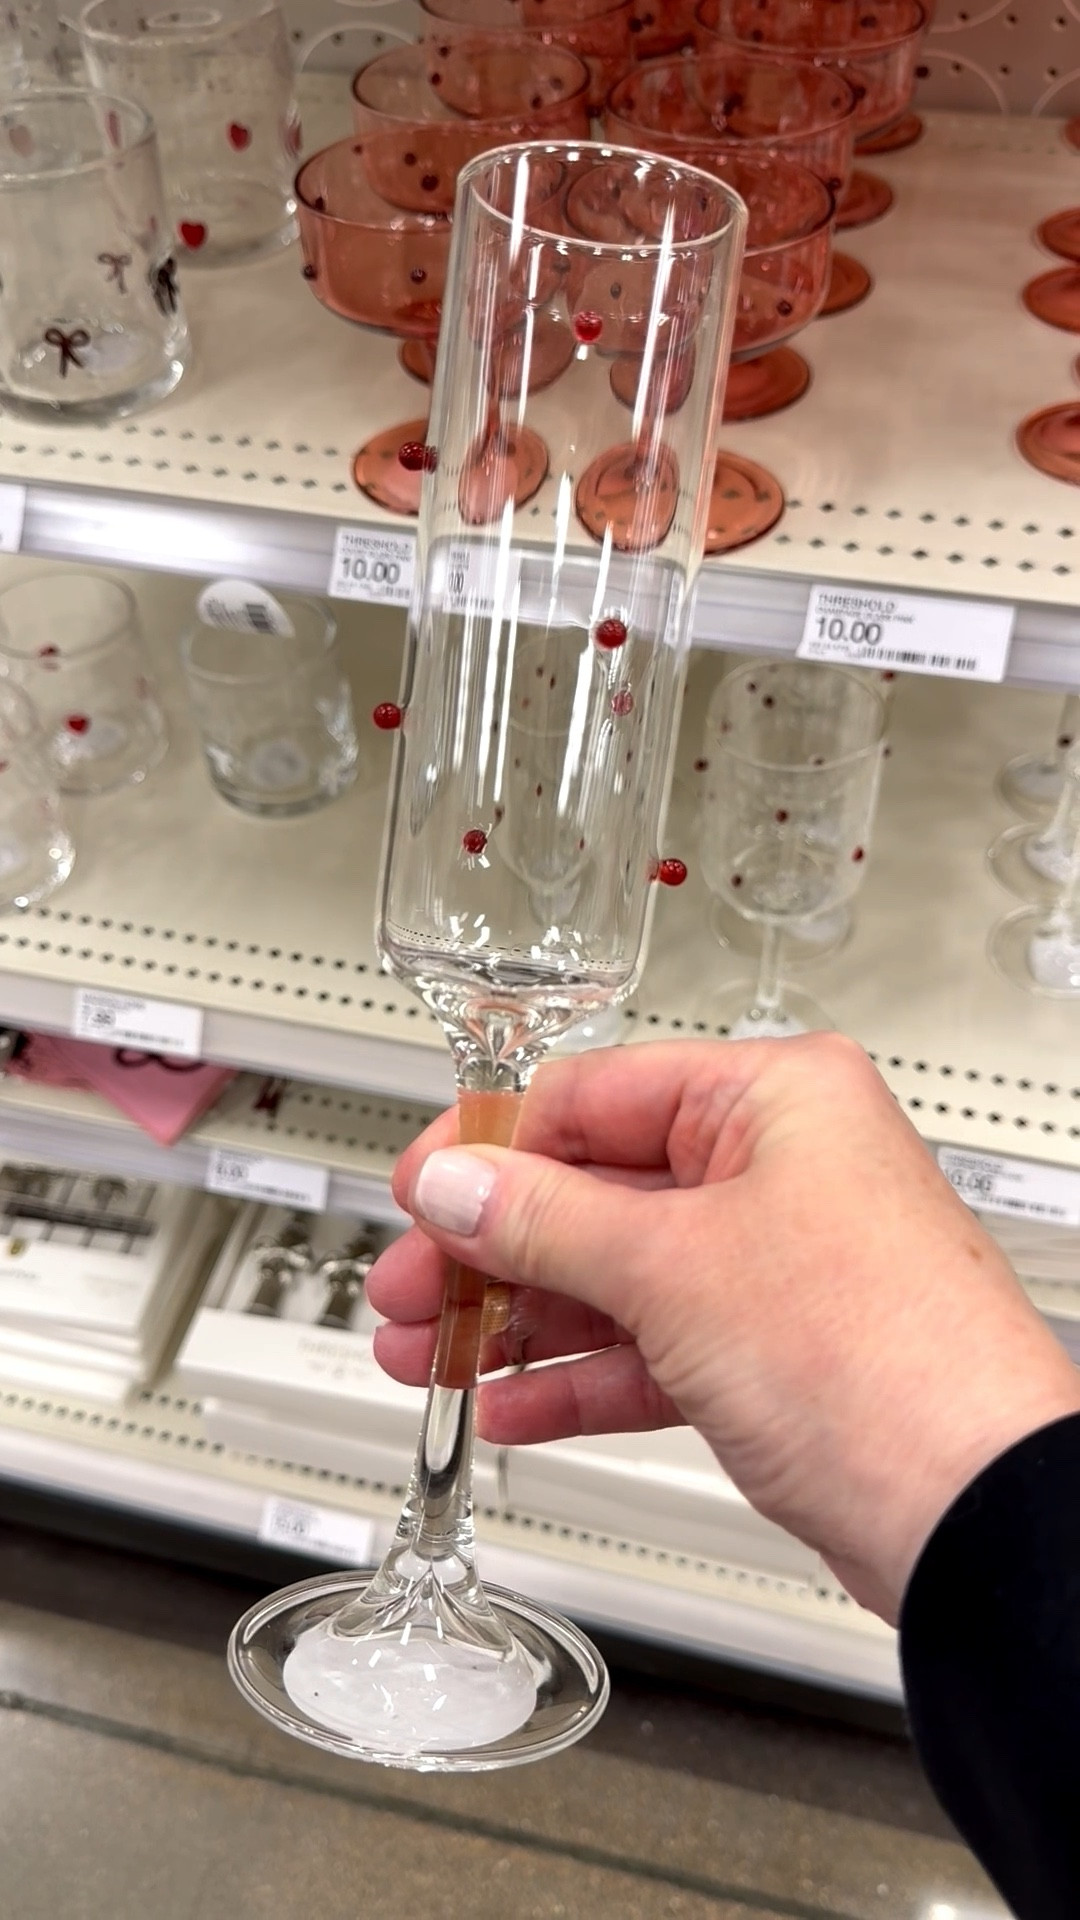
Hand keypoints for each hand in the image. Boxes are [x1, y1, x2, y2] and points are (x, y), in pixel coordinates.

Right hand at [368, 1036, 1079, 1622]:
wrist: (975, 1516)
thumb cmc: (886, 1362)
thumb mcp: (674, 1267)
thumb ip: (544, 1220)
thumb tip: (457, 1182)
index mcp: (774, 1099)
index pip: (595, 1093)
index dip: (492, 1145)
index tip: (420, 1191)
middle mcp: (780, 1169)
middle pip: (594, 1190)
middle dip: (489, 1249)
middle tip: (408, 1290)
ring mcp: (777, 1266)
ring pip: (614, 1278)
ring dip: (516, 1322)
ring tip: (430, 1358)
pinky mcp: (773, 1357)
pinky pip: (649, 1350)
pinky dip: (578, 1379)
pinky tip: (511, 1405)